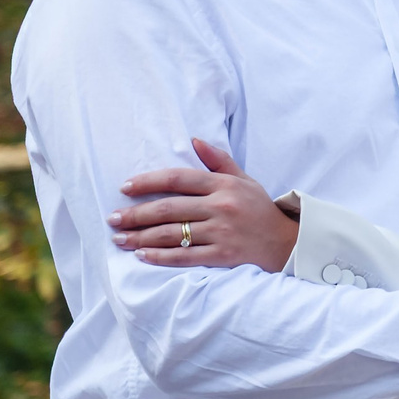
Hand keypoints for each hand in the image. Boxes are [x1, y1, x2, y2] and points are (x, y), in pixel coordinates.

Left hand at [109, 139, 297, 271]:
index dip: (148, 182)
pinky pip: (185, 256)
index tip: (125, 188)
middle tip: (112, 219)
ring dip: (141, 238)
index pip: (178, 178)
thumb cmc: (260, 210)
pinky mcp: (223, 255)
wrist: (287, 242)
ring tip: (120, 239)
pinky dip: (160, 257)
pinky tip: (142, 256)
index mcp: (223, 185)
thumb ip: (218, 161)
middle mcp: (221, 206)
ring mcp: (222, 232)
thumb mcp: (243, 180)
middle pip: (168, 208)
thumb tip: (193, 141)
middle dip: (135, 214)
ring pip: (172, 234)